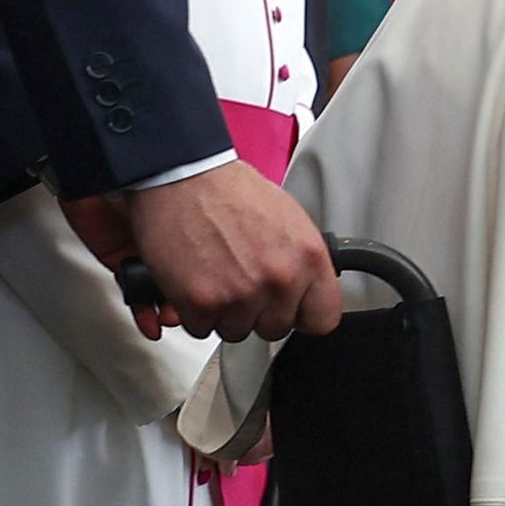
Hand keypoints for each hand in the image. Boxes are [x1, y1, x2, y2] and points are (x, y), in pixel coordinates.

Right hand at [90, 164, 339, 340]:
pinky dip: (194, 312)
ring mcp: (241, 294)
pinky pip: (202, 328)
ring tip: (216, 277)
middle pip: (276, 328)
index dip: (303, 315)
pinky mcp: (201, 302)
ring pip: (237, 330)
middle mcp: (280, 279)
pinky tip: (194, 282)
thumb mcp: (290, 220)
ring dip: (224, 312)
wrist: (180, 174)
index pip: (324, 318)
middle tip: (241, 282)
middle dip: (258, 311)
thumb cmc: (229, 191)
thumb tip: (306, 288)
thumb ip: (302, 261)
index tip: (292, 310)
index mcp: (309, 258)